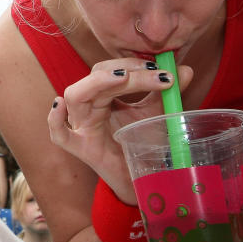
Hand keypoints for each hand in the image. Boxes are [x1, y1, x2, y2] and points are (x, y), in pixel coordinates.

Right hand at [47, 58, 192, 203]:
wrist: (140, 177)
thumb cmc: (141, 142)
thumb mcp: (156, 113)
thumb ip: (167, 92)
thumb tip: (186, 69)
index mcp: (104, 95)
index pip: (111, 70)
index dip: (134, 65)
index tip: (163, 69)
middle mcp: (89, 106)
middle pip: (96, 78)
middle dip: (125, 72)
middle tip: (154, 74)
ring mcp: (81, 126)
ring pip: (76, 96)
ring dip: (97, 83)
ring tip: (122, 79)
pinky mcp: (80, 148)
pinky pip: (59, 133)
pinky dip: (55, 118)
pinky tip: (61, 104)